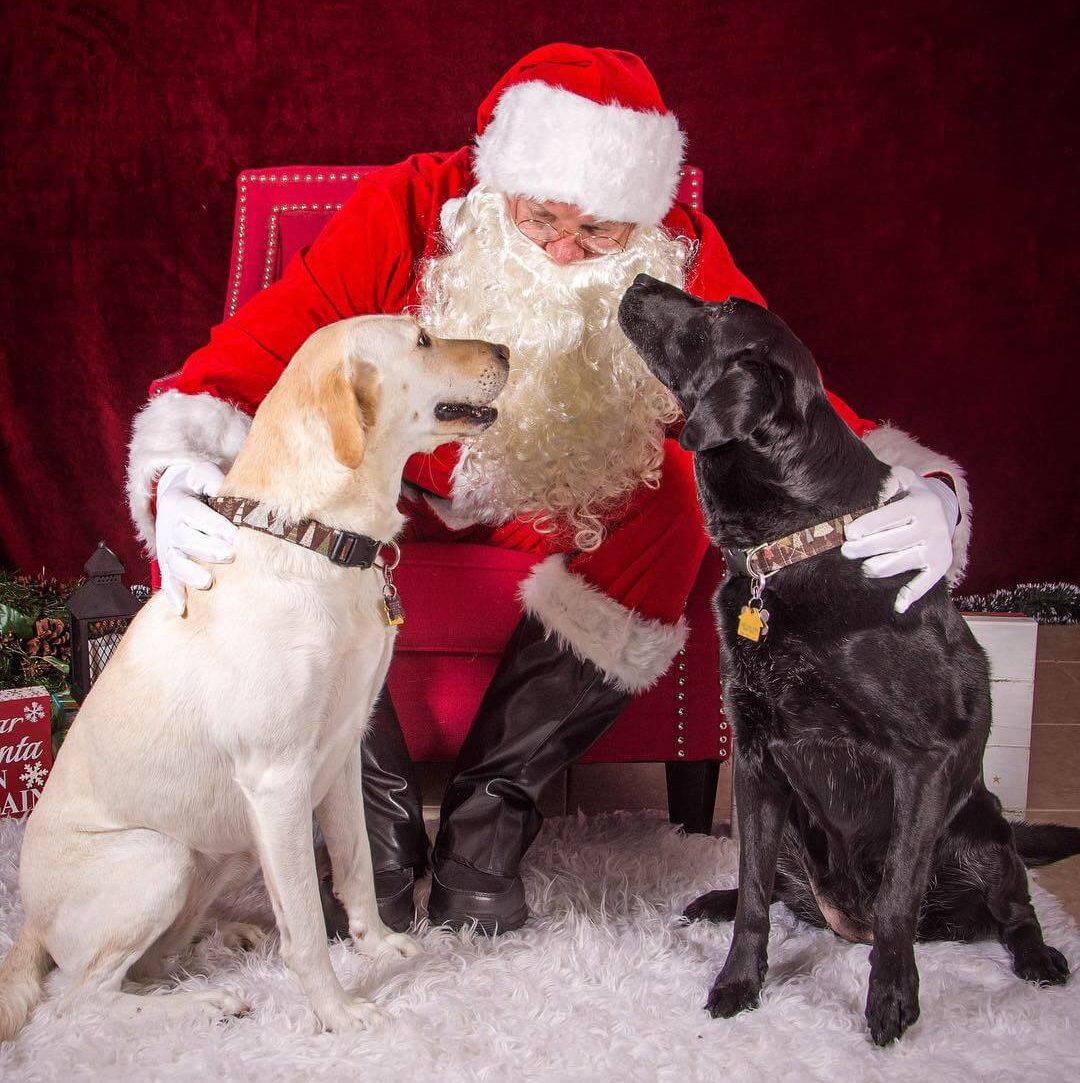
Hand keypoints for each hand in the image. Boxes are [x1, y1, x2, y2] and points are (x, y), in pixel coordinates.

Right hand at [155, 462, 236, 615]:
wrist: (179, 492)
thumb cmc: (200, 484)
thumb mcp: (204, 473)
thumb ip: (211, 480)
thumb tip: (222, 491)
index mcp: (178, 503)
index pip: (194, 514)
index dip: (213, 524)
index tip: (234, 534)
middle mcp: (169, 526)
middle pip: (184, 540)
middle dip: (206, 548)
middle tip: (229, 555)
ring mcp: (168, 546)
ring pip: (174, 562)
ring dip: (189, 573)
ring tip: (206, 582)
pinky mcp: (170, 562)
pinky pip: (168, 579)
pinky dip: (172, 594)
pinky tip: (180, 609)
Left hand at [841, 466, 957, 613]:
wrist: (944, 509)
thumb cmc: (911, 494)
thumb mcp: (905, 478)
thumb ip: (890, 480)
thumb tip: (879, 491)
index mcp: (922, 504)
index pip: (891, 516)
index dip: (869, 525)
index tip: (849, 533)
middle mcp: (933, 527)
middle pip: (894, 541)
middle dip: (867, 548)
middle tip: (846, 551)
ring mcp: (937, 548)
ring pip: (904, 562)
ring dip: (881, 568)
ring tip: (864, 568)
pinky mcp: (940, 566)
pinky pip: (926, 583)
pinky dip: (912, 595)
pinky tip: (898, 605)